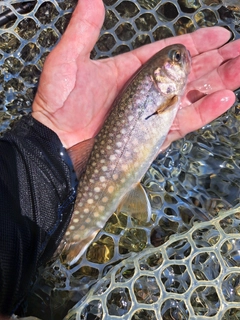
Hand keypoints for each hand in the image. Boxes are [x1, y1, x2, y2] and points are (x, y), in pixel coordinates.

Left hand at [32, 0, 239, 148]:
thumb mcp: (66, 63)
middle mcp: (146, 91)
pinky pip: (184, 122)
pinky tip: (224, 99)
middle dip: (217, 61)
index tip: (220, 33)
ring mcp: (151, 113)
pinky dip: (206, 111)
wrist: (56, 144)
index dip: (197, 42)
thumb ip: (82, 32)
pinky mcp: (153, 135)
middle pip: (189, 72)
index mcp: (131, 70)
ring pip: (193, 96)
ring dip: (219, 84)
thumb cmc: (57, 106)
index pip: (170, 52)